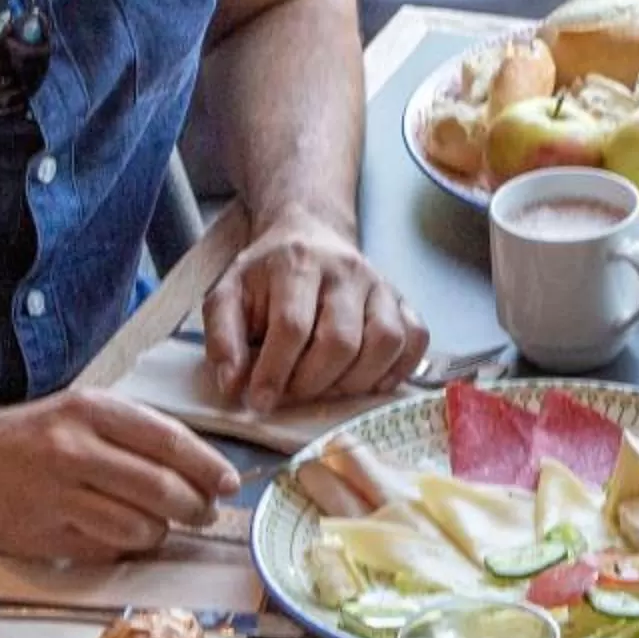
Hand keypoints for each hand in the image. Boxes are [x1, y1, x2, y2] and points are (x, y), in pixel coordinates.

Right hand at [0, 389, 241, 560]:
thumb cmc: (33, 436)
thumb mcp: (82, 411)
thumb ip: (137, 433)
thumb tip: (201, 467)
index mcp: (90, 411)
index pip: (168, 442)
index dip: (208, 466)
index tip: (230, 482)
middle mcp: (75, 451)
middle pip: (162, 489)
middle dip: (197, 506)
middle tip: (206, 512)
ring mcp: (59, 497)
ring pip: (141, 527)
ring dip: (162, 531)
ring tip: (159, 524)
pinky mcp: (48, 537)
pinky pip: (109, 550)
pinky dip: (126, 546)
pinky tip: (120, 533)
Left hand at [200, 208, 427, 412]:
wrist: (307, 235)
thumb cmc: (265, 275)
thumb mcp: (227, 295)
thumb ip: (223, 338)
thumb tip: (234, 386)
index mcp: (297, 264)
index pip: (292, 326)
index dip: (276, 372)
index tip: (260, 402)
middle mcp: (345, 270)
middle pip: (341, 341)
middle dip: (313, 382)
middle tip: (293, 393)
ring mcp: (379, 284)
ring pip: (385, 342)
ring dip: (355, 381)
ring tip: (328, 388)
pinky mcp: (401, 299)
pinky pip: (415, 338)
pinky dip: (398, 368)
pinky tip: (368, 380)